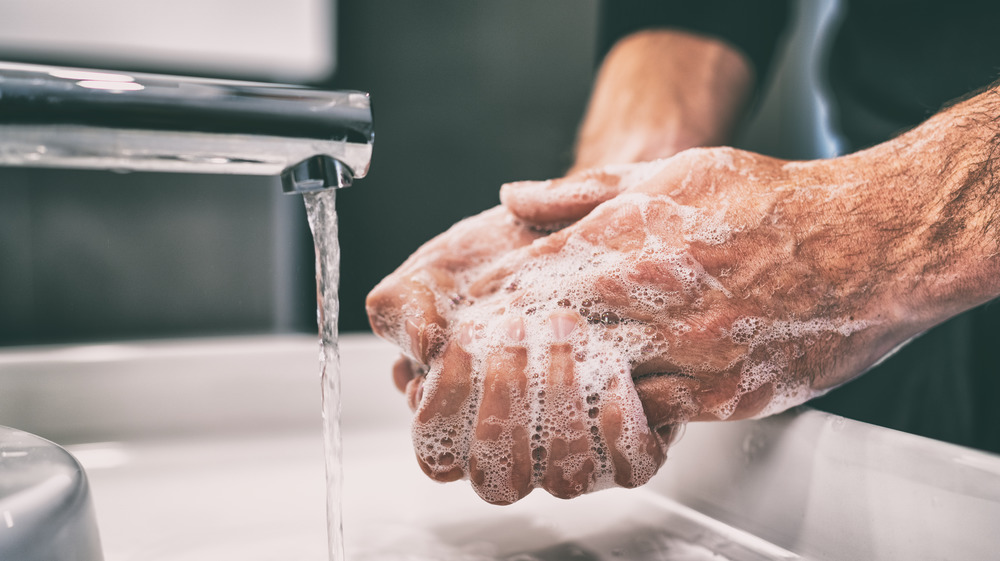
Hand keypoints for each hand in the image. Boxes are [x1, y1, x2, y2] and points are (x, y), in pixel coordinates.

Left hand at [371, 147, 916, 504]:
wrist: (871, 248)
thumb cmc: (774, 203)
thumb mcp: (673, 173)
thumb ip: (584, 190)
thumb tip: (514, 196)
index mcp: (634, 242)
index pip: (532, 282)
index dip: (494, 302)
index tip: (471, 314)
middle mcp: (654, 304)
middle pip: (551, 342)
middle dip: (514, 351)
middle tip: (486, 361)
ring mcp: (690, 357)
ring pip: (595, 390)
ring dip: (561, 389)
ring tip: (539, 387)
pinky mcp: (724, 399)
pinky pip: (653, 419)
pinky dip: (623, 411)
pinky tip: (609, 401)